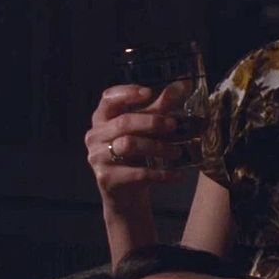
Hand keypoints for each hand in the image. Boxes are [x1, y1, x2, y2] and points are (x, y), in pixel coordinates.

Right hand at [84, 85, 185, 201]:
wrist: (126, 194)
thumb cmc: (136, 155)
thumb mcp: (147, 129)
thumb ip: (162, 107)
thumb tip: (183, 84)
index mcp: (103, 119)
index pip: (108, 99)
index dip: (126, 93)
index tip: (149, 92)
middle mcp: (95, 136)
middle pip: (123, 122)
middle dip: (152, 122)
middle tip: (173, 125)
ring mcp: (97, 158)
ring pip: (128, 146)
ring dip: (158, 147)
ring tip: (177, 152)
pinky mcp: (107, 178)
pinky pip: (137, 173)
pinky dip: (161, 173)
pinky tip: (177, 174)